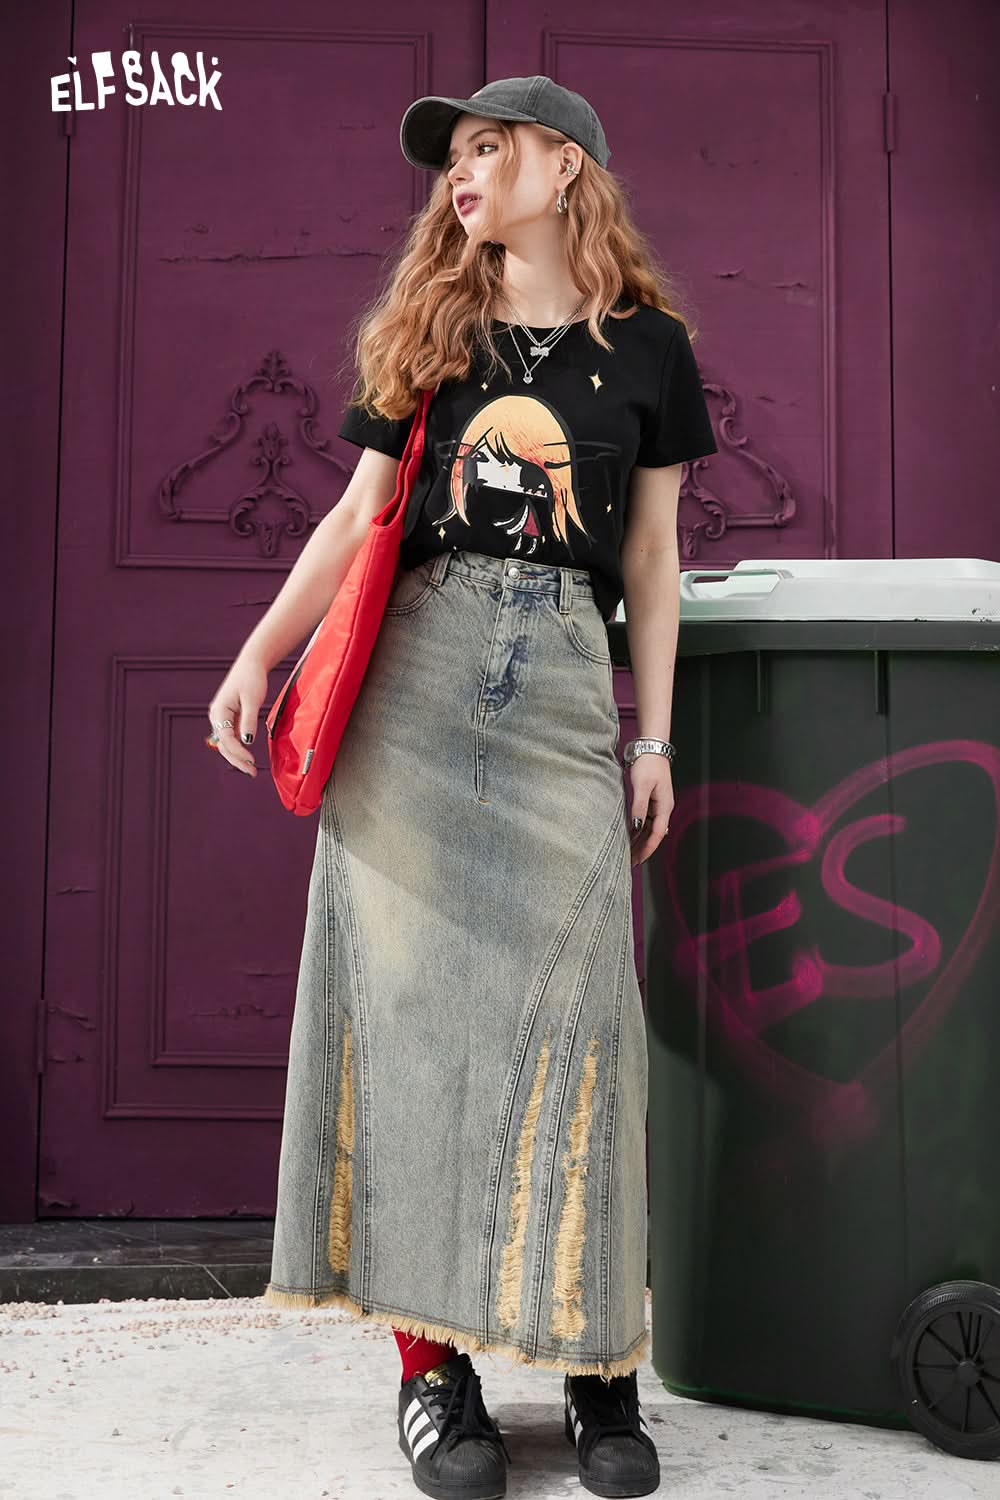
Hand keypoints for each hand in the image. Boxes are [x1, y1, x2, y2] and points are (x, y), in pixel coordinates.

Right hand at [206, 654, 268, 777]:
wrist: (251, 664)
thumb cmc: (251, 678)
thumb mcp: (252, 699)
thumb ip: (249, 720)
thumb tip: (247, 741)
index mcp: (219, 711)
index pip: (226, 739)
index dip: (238, 752)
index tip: (252, 761)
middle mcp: (217, 716)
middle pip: (223, 745)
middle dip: (236, 760)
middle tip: (252, 772)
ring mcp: (223, 717)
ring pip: (227, 743)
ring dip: (237, 756)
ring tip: (251, 769)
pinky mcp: (230, 718)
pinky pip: (232, 737)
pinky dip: (239, 748)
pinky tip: (248, 757)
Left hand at [627, 753, 673, 866]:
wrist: (651, 748)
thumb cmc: (648, 764)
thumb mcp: (641, 785)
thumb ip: (638, 805)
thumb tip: (637, 825)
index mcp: (664, 806)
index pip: (656, 834)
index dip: (647, 849)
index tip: (638, 860)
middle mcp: (663, 808)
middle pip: (653, 835)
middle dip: (643, 849)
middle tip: (631, 862)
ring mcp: (657, 805)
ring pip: (649, 829)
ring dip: (640, 841)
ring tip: (629, 853)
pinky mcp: (651, 800)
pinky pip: (645, 820)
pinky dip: (638, 830)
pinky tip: (630, 836)